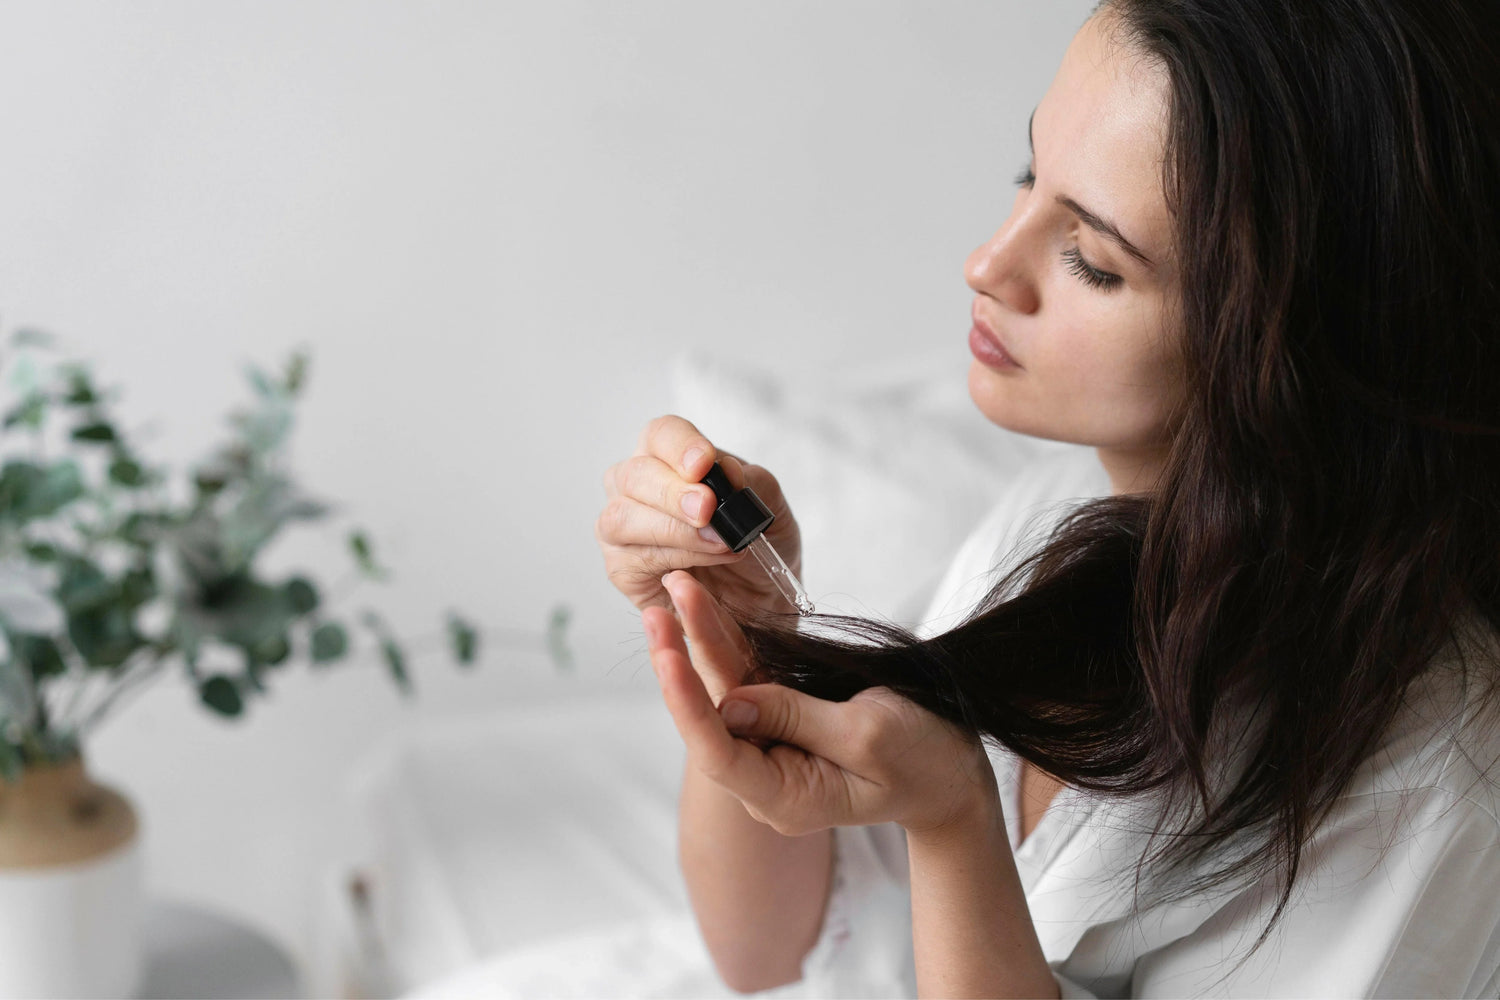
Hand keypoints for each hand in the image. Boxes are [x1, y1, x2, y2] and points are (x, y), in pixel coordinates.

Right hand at [597, 415, 803, 617]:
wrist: (759, 593)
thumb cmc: (755, 541)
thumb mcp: (770, 507)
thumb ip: (753, 483)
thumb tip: (728, 471)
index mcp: (668, 457)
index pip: (662, 434)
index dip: (679, 445)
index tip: (704, 464)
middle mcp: (635, 488)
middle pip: (634, 474)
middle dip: (672, 492)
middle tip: (707, 509)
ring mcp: (621, 528)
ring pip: (622, 518)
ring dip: (672, 530)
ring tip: (717, 543)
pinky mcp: (622, 569)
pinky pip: (630, 560)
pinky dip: (669, 562)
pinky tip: (697, 571)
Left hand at [645, 570, 999, 835]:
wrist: (954, 768)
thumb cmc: (923, 759)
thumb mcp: (869, 736)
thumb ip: (796, 718)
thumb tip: (729, 700)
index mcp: (783, 797)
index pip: (718, 753)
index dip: (687, 704)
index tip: (667, 656)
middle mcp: (766, 775)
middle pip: (711, 714)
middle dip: (683, 659)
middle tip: (657, 608)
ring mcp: (773, 744)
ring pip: (724, 687)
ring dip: (701, 639)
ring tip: (677, 588)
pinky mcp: (784, 715)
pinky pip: (748, 676)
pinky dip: (728, 640)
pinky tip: (703, 606)